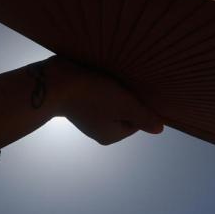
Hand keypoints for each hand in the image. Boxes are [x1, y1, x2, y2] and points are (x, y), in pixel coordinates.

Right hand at [44, 56, 163, 144]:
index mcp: (110, 136)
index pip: (136, 121)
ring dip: (112, 90)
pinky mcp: (77, 102)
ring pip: (109, 102)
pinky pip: (95, 95)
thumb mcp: (125, 105)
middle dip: (125, 97)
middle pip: (123, 112)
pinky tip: (97, 77)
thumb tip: (159, 129)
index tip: (132, 91)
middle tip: (122, 83)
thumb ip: (144, 117)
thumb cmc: (93, 95)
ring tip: (108, 79)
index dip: (138, 105)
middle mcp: (97, 130)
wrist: (55, 81)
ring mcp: (85, 116)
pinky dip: (99, 86)